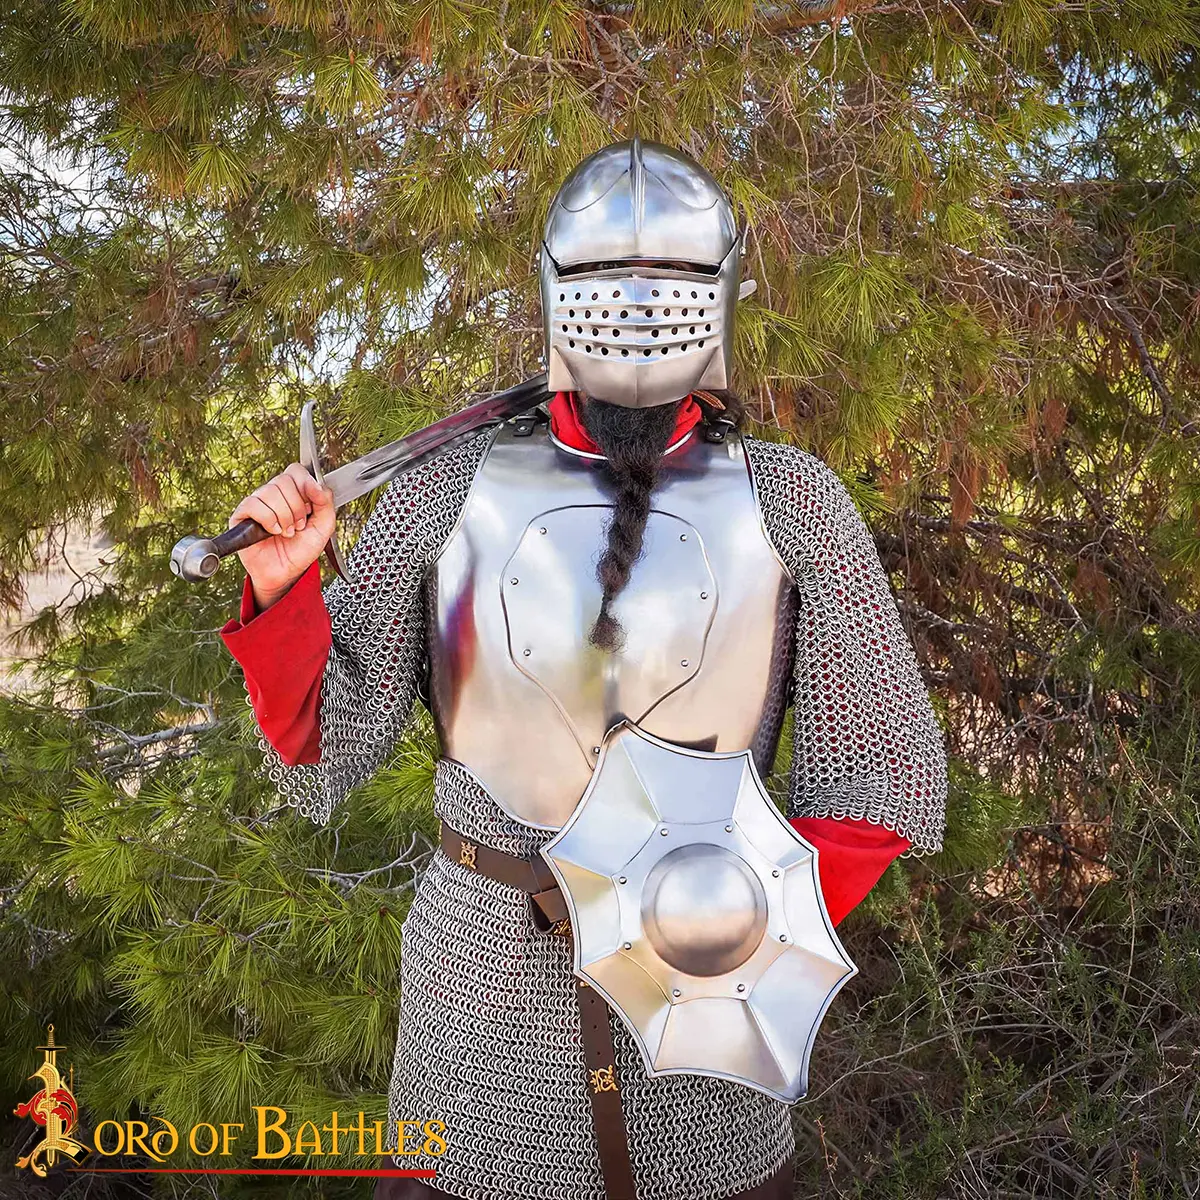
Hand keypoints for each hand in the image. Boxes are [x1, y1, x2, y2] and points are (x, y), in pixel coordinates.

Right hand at [229, 463, 335, 610]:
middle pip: (284, 480)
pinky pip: (254, 504)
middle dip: (297, 507)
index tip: (312, 503)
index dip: (305, 484)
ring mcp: (257, 502)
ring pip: (270, 492)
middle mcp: (274, 494)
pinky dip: (269, 520)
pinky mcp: (242, 514)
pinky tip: (273, 531)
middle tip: (298, 525)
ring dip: (284, 516)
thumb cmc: (301, 550)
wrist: (286, 573)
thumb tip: (317, 484)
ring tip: (286, 532)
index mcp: (293, 492)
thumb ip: (325, 502)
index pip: (296, 471)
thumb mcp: (324, 526)